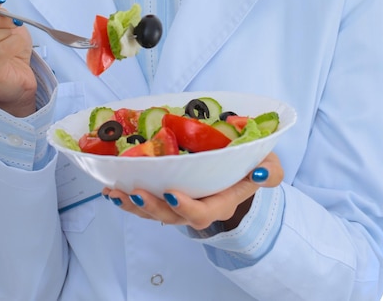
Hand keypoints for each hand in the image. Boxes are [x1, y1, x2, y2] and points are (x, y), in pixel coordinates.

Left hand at [102, 152, 282, 229]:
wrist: (240, 173)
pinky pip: (146, 203)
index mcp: (221, 202)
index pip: (204, 213)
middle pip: (172, 217)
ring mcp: (180, 205)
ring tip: (115, 193)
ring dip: (133, 205)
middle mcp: (198, 208)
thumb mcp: (269, 165)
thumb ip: (270, 171)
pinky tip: (112, 190)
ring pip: (154, 213)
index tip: (171, 192)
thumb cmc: (252, 166)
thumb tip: (259, 172)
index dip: (186, 207)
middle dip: (152, 207)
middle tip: (136, 190)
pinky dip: (128, 198)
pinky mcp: (167, 196)